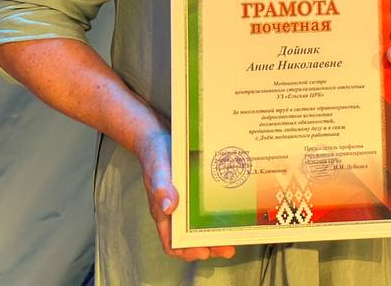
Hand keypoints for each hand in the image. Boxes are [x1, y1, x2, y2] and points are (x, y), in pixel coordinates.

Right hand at [136, 129, 236, 261]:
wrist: (160, 138)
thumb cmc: (155, 156)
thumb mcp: (157, 170)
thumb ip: (161, 188)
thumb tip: (170, 208)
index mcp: (164, 213)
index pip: (172, 242)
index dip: (187, 251)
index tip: (203, 252)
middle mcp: (177, 212)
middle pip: (192, 237)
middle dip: (210, 245)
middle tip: (228, 248)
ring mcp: (188, 202)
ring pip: (204, 224)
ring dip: (218, 231)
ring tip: (235, 234)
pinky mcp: (198, 191)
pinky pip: (210, 206)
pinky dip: (220, 212)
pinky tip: (234, 211)